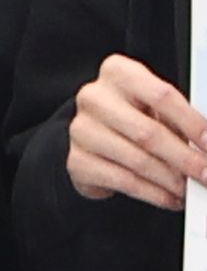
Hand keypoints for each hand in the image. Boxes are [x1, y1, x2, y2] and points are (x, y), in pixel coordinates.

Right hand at [65, 53, 206, 207]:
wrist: (93, 137)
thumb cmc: (133, 116)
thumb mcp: (155, 107)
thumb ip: (179, 120)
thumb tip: (206, 146)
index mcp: (118, 73)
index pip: (161, 96)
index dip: (192, 124)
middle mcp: (94, 98)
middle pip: (148, 133)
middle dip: (186, 159)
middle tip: (206, 174)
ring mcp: (82, 130)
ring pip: (137, 160)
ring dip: (171, 180)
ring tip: (190, 188)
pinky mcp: (77, 161)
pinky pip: (123, 181)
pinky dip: (153, 194)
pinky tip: (170, 197)